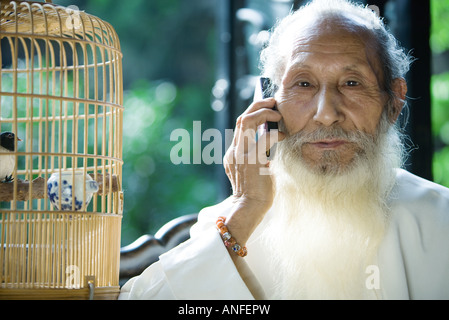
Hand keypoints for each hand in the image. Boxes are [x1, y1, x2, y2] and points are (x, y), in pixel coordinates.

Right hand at [223, 98, 284, 244]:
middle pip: (241, 118)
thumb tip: (270, 141)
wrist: (249, 208)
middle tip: (272, 101)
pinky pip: (264, 138)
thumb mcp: (252, 170)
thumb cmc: (255, 192)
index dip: (254, 112)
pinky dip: (275, 133)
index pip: (240, 125)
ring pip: (246, 121)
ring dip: (264, 113)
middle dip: (257, 105)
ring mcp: (241, 154)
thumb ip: (256, 155)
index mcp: (233, 153)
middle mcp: (234, 151)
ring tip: (277, 114)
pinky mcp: (252, 160)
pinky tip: (283, 136)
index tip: (267, 108)